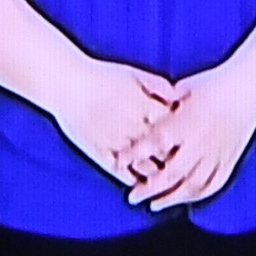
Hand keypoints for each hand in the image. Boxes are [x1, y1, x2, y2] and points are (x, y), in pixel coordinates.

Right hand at [41, 60, 178, 187]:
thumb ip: (157, 85)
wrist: (64, 82)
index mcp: (146, 110)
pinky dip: (134, 180)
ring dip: (158, 175)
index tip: (191, 141)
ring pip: (147, 168)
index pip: (178, 131)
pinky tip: (139, 182)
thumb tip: (179, 96)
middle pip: (166, 153)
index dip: (187, 138)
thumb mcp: (132, 74)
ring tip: (165, 179)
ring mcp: (118, 144)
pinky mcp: (101, 153)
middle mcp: (135, 129)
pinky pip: (123, 174)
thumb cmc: (98, 76)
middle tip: (185, 165)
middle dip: (177, 161)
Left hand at [125, 65, 255, 212]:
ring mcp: (216, 154)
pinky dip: (198, 195)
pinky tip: (185, 200)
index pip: (153, 143)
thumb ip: (160, 104)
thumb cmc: (212, 84)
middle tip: (133, 196)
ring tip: (155, 205)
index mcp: (183, 123)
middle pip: (171, 173)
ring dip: (172, 198)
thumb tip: (141, 112)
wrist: (248, 88)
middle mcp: (199, 142)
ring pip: (192, 184)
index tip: (118, 164)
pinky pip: (214, 184)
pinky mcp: (230, 159)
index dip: (134, 155)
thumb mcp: (180, 89)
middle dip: (150, 188)